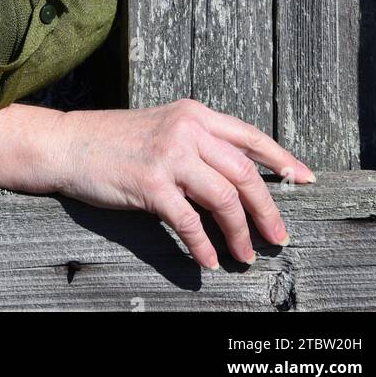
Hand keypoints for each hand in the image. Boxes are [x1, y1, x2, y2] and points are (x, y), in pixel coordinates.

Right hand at [51, 98, 314, 268]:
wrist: (69, 143)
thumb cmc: (116, 140)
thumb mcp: (164, 128)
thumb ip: (199, 144)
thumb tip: (238, 179)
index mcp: (194, 114)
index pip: (250, 137)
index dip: (282, 160)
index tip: (306, 179)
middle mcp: (187, 129)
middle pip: (244, 173)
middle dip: (268, 210)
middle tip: (278, 238)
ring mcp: (169, 155)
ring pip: (224, 199)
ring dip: (239, 233)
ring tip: (244, 255)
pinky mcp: (150, 183)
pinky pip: (189, 222)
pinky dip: (204, 246)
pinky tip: (208, 261)